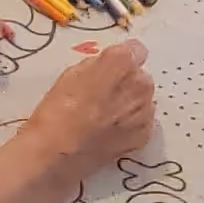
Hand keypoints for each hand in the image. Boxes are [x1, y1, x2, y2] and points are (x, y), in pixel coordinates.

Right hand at [21, 40, 155, 197]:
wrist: (57, 152)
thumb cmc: (57, 109)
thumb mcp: (71, 73)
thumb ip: (98, 64)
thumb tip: (108, 67)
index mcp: (121, 62)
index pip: (136, 49)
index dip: (121, 61)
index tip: (110, 71)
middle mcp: (141, 83)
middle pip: (140, 77)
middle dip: (126, 83)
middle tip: (102, 98)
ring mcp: (146, 111)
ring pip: (143, 100)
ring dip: (129, 104)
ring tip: (104, 118)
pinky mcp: (145, 134)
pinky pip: (142, 121)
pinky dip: (130, 124)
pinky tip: (110, 132)